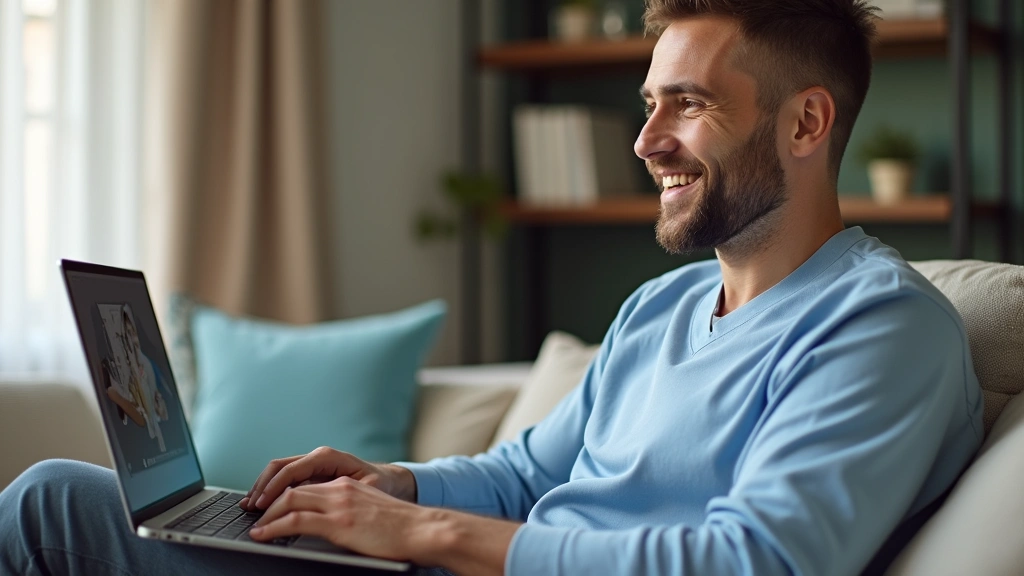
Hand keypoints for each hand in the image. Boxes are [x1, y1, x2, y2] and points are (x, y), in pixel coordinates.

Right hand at [240, 446, 415, 510]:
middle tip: (249, 506)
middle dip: (262, 485)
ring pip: (279, 471)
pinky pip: (286, 479)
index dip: (274, 487)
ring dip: (263, 487)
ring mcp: (313, 465)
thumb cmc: (381, 485)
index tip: (262, 504)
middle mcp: (317, 457)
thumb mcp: (365, 488)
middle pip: (279, 467)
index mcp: (328, 457)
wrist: (391, 481)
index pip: (292, 469)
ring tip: (249, 505)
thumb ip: (342, 491)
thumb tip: (322, 496)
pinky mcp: (311, 474)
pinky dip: (271, 489)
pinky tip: (262, 503)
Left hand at [249, 478, 520, 574]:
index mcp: (347, 485)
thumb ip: (350, 513)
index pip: (305, 484)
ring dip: (266, 515)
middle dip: (267, 501)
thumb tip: (335, 528)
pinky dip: (273, 527)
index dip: (282, 494)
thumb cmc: (403, 528)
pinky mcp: (338, 521)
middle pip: (292, 488)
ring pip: (289, 500)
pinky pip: (296, 520)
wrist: (422, 528)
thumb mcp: (371, 513)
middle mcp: (340, 488)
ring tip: (255, 527)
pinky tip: (263, 535)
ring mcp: (338, 503)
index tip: (268, 508)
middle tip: (253, 515)